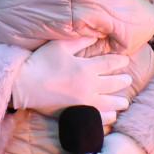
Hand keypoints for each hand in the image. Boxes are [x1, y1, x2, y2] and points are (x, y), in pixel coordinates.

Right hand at [10, 37, 130, 124]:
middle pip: (114, 83)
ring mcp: (85, 102)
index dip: (120, 61)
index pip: (110, 63)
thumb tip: (95, 36)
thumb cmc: (41, 62)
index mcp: (87, 68)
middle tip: (128, 80)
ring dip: (120, 102)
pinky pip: (98, 118)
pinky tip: (111, 115)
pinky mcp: (77, 114)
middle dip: (123, 80)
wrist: (25, 85)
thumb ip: (79, 41)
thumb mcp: (60, 46)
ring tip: (124, 102)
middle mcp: (90, 86)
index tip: (124, 60)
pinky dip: (108, 117)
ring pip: (110, 103)